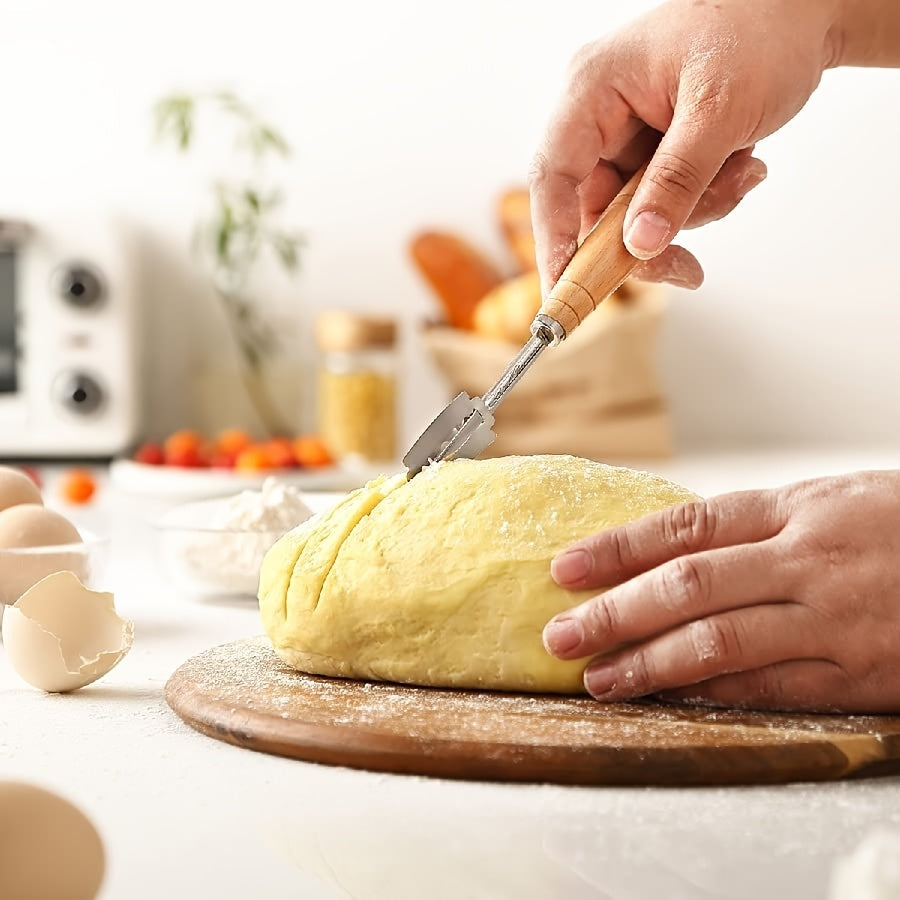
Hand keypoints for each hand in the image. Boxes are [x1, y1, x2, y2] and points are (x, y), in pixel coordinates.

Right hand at [529, 0, 840, 292]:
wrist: (807, 9)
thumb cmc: (763, 30)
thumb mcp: (720, 111)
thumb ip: (677, 181)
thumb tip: (640, 245)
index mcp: (594, 88)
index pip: (553, 176)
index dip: (554, 238)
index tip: (565, 288)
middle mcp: (600, 114)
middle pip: (595, 206)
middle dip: (646, 236)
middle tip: (685, 267)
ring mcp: (627, 133)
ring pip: (635, 212)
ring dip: (692, 211)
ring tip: (742, 172)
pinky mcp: (655, 149)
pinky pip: (664, 200)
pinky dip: (704, 200)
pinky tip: (741, 168)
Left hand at [542, 470, 899, 712]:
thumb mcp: (831, 502)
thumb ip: (756, 526)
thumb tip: (671, 548)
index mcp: (798, 508)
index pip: (686, 526)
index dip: (618, 548)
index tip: (566, 566)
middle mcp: (808, 561)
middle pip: (688, 586)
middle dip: (614, 612)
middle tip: (560, 634)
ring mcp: (833, 622)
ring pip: (720, 643)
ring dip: (649, 664)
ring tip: (599, 678)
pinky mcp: (858, 676)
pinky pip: (769, 688)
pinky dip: (710, 695)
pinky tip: (668, 699)